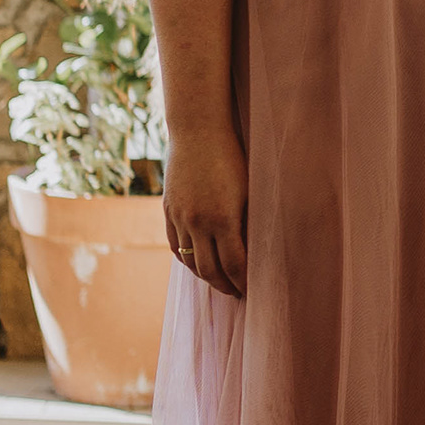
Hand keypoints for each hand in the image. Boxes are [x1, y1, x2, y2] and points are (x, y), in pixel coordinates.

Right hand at [162, 123, 249, 296]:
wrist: (198, 131)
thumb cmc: (233, 158)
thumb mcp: (248, 190)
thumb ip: (248, 223)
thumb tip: (256, 252)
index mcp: (223, 219)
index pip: (234, 265)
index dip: (243, 281)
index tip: (252, 290)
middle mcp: (197, 222)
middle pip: (209, 270)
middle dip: (224, 285)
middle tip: (236, 293)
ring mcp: (179, 217)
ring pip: (189, 260)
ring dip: (204, 275)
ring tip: (218, 280)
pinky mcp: (168, 210)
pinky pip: (175, 245)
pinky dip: (186, 259)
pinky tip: (197, 262)